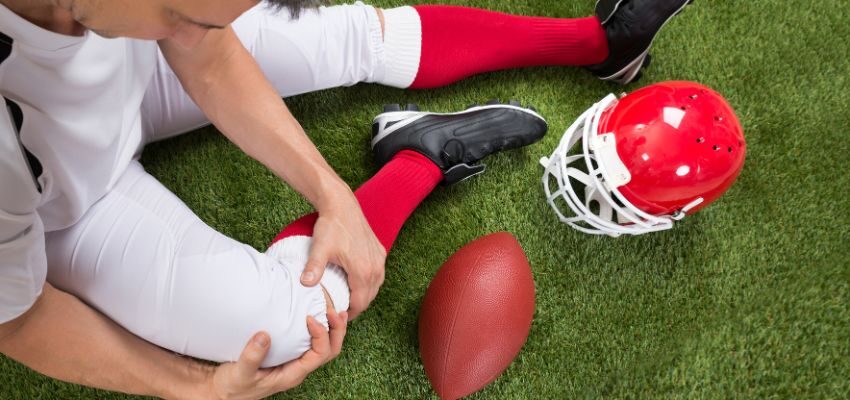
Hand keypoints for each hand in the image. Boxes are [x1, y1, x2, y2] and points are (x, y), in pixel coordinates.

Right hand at [206, 307, 347, 399]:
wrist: (223, 391)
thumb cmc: (233, 386)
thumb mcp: (239, 373)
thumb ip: (252, 357)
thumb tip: (264, 336)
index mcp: (292, 374)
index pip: (319, 355)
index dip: (321, 335)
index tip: (310, 318)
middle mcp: (298, 369)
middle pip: (330, 351)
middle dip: (336, 331)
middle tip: (333, 310)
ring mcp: (295, 362)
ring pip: (324, 348)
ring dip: (332, 329)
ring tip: (333, 310)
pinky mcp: (288, 355)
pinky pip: (311, 343)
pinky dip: (319, 329)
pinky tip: (314, 315)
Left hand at [301, 193, 386, 319]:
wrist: (342, 205)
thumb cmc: (331, 226)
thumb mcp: (320, 248)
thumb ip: (313, 268)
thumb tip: (304, 284)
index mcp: (363, 270)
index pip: (360, 303)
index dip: (349, 313)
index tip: (337, 316)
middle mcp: (376, 267)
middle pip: (369, 298)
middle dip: (356, 306)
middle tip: (340, 310)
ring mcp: (380, 259)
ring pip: (375, 287)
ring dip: (364, 295)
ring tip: (347, 298)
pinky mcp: (380, 252)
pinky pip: (377, 274)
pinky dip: (369, 282)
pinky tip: (356, 281)